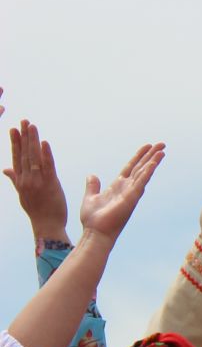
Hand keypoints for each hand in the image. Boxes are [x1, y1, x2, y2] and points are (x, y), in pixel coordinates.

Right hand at [6, 120, 67, 239]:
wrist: (46, 225)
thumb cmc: (37, 210)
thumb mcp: (22, 194)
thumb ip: (15, 179)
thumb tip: (5, 169)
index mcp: (20, 180)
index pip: (16, 157)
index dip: (15, 143)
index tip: (13, 129)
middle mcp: (27, 179)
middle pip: (24, 154)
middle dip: (23, 137)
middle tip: (24, 121)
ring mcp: (38, 181)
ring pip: (34, 157)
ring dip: (33, 140)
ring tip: (32, 126)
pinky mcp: (51, 184)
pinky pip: (48, 167)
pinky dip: (46, 154)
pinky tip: (44, 143)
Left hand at [77, 143, 165, 241]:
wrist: (95, 232)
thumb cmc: (93, 219)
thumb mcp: (90, 197)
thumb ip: (93, 186)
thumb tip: (92, 175)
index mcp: (118, 186)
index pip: (131, 167)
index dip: (139, 156)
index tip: (148, 146)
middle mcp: (127, 188)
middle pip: (141, 167)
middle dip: (151, 155)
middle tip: (162, 144)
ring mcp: (131, 193)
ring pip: (144, 173)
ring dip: (153, 161)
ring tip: (162, 150)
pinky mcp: (131, 198)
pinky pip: (141, 182)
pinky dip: (148, 172)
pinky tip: (153, 163)